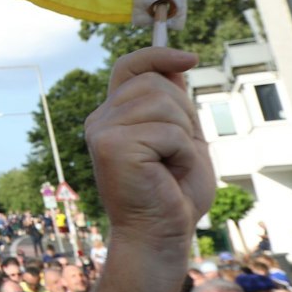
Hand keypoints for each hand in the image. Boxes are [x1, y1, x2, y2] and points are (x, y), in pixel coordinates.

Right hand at [84, 48, 212, 251]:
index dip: (158, 54)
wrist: (160, 236)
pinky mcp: (111, 146)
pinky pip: (168, 132)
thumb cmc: (174, 194)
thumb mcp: (182, 139)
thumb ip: (174, 106)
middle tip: (178, 153)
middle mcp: (101, 119)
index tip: (190, 58)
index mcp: (114, 116)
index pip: (130, 66)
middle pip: (154, 82)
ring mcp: (102, 131)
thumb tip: (175, 66)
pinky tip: (170, 175)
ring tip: (173, 165)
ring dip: (184, 136)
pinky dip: (183, 155)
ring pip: (163, 103)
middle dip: (183, 113)